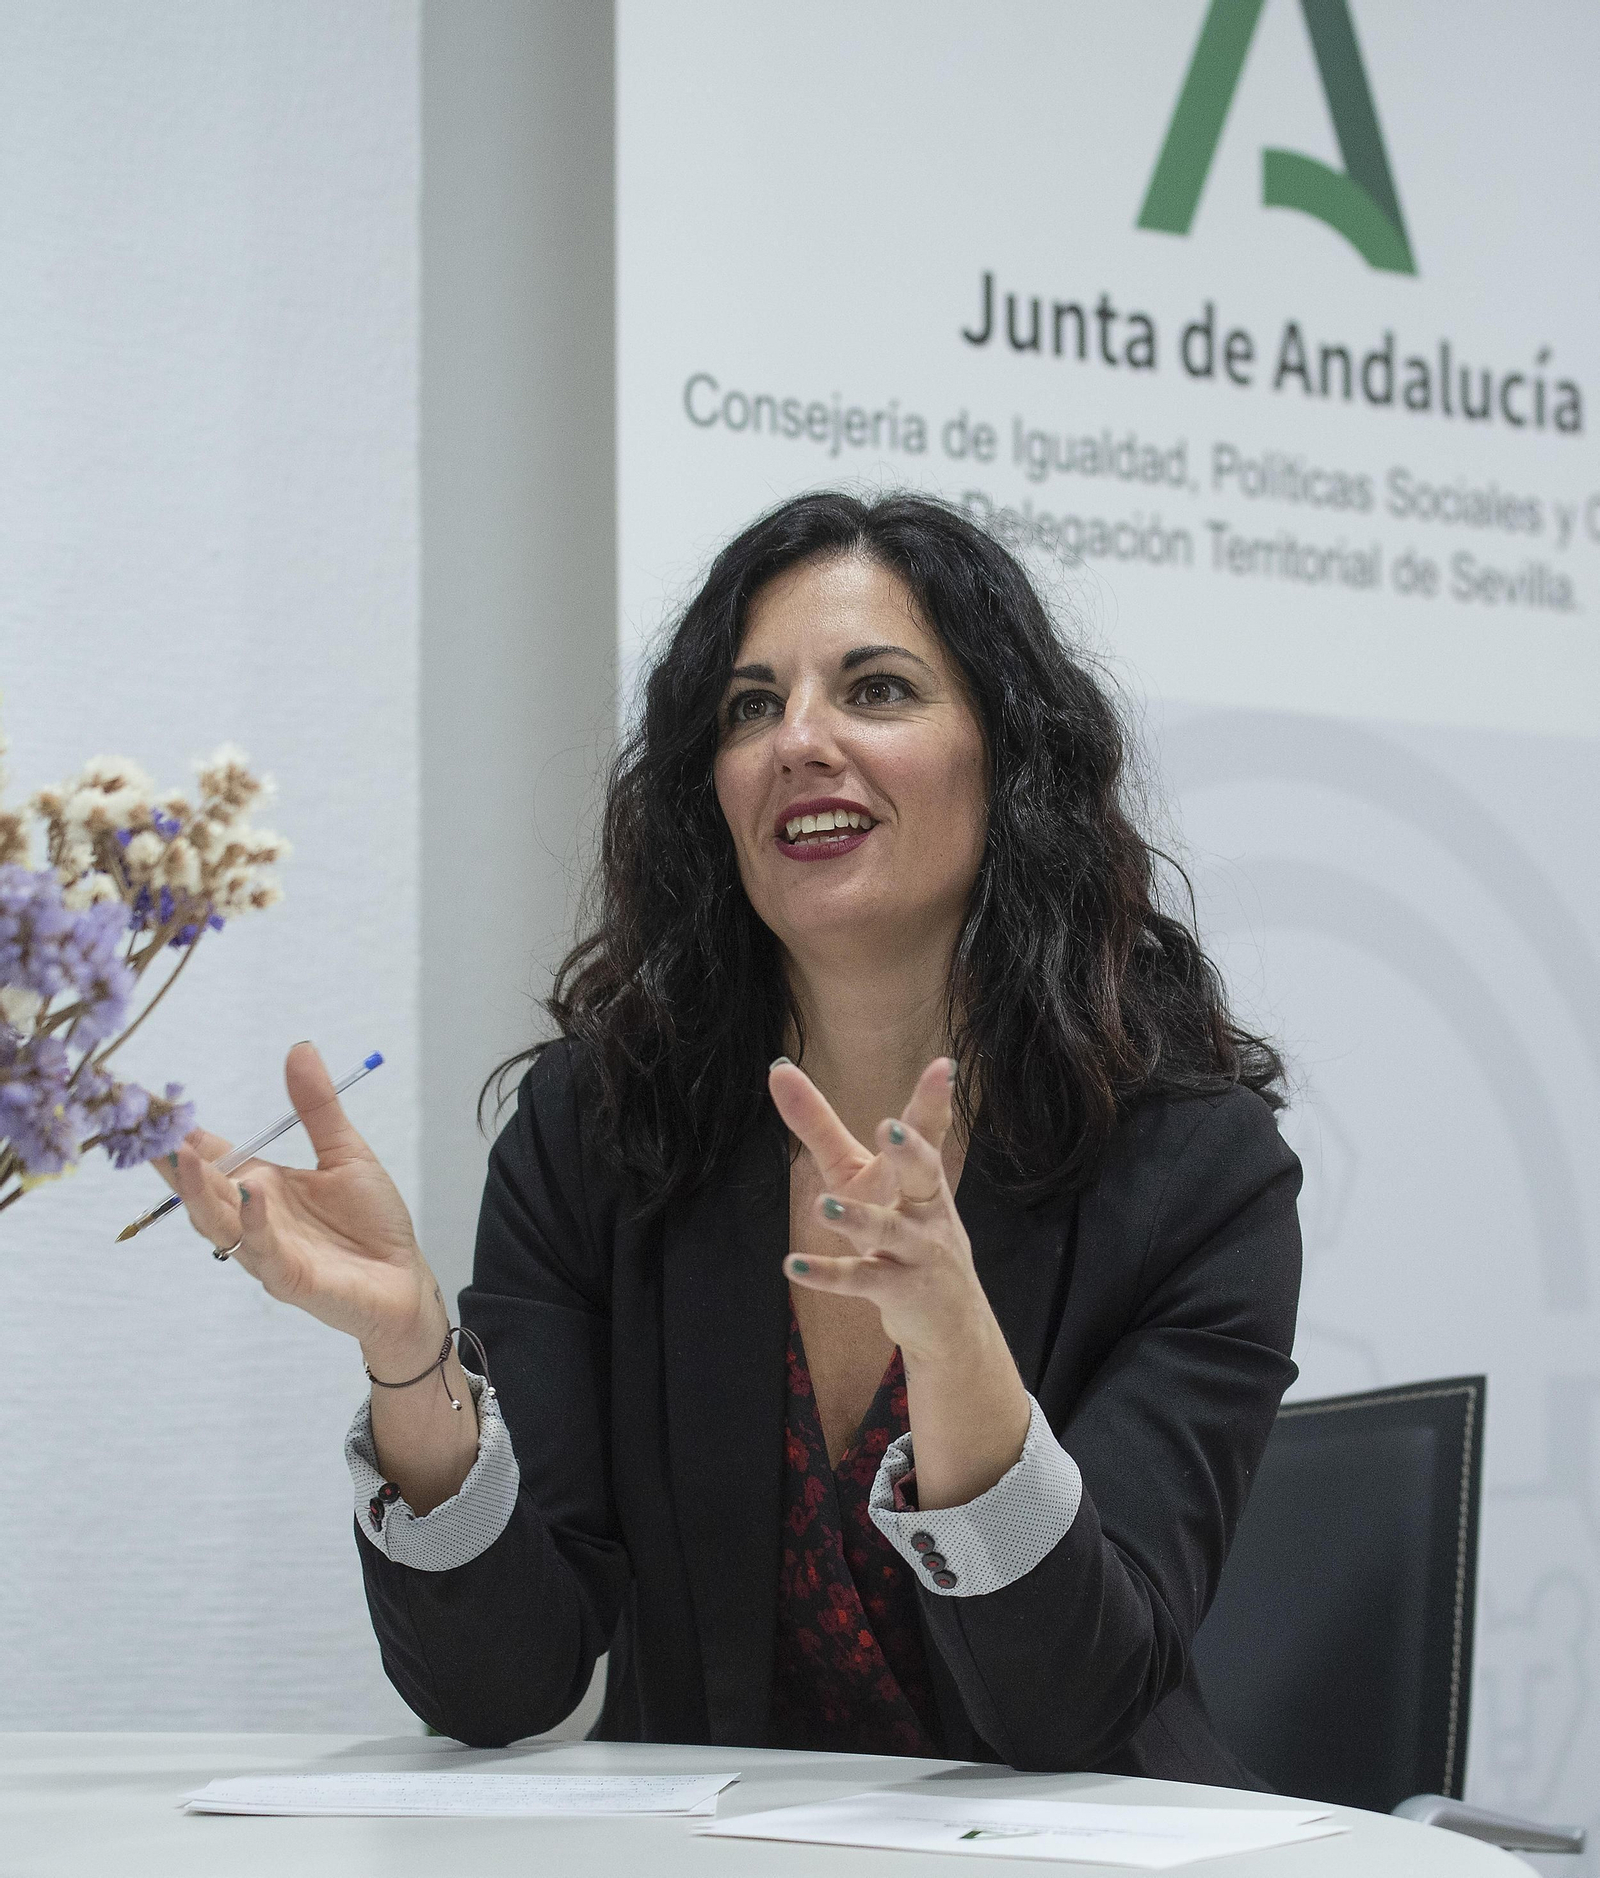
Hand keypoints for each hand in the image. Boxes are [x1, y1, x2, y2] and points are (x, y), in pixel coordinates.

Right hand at [156, 1041, 439, 1360]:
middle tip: (148, 1127)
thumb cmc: (373, 1221)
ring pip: (220, 1223)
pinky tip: (252, 1192)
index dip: (181, 1134)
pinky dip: (255, 1223)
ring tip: (185, 1155)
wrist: (405, 1279)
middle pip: (200, 1190)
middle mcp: (253, 1218)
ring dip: (199, 1191)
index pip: (209, 1158)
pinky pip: (265, 1252)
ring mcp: (267, 1251)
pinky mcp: (291, 1279)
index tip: (153, 1104)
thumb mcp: (345, 1152)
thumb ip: (317, 1106)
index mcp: (260, 1186)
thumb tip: (299, 1046)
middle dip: (174, 1160)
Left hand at [768, 1055, 992, 1364]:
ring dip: (856, 1218)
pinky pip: (860, 1279)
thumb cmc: (899, 1229)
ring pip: (887, 1230)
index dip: (934, 1099)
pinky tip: (792, 1266)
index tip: (943, 1067)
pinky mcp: (898, 1290)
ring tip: (821, 1206)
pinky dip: (827, 1274)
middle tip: (887, 1127)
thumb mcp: (857, 1175)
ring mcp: (915, 1250)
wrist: (949, 1319)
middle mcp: (925, 1207)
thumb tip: (777, 1070)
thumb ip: (819, 1125)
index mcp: (921, 1174)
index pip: (928, 1130)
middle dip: (909, 1150)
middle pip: (924, 1171)